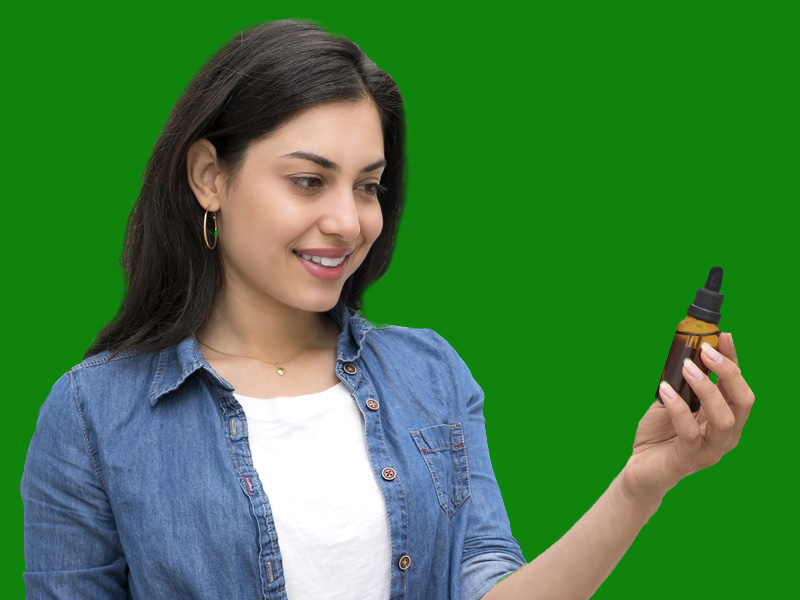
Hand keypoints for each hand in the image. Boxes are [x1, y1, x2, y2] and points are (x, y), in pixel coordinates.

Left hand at [621, 332, 754, 502]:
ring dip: (707, 389)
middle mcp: (726, 435)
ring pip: (724, 419)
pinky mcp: (689, 460)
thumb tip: (686, 350)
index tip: (723, 336)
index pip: (739, 386)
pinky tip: (664, 390)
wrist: (640, 468)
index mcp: (726, 417)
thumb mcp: (673, 401)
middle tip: (705, 351)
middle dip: (728, 372)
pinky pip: (690, 433)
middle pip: (743, 402)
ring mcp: (711, 450)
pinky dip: (678, 408)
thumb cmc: (660, 432)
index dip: (733, 360)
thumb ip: (683, 383)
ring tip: (687, 367)